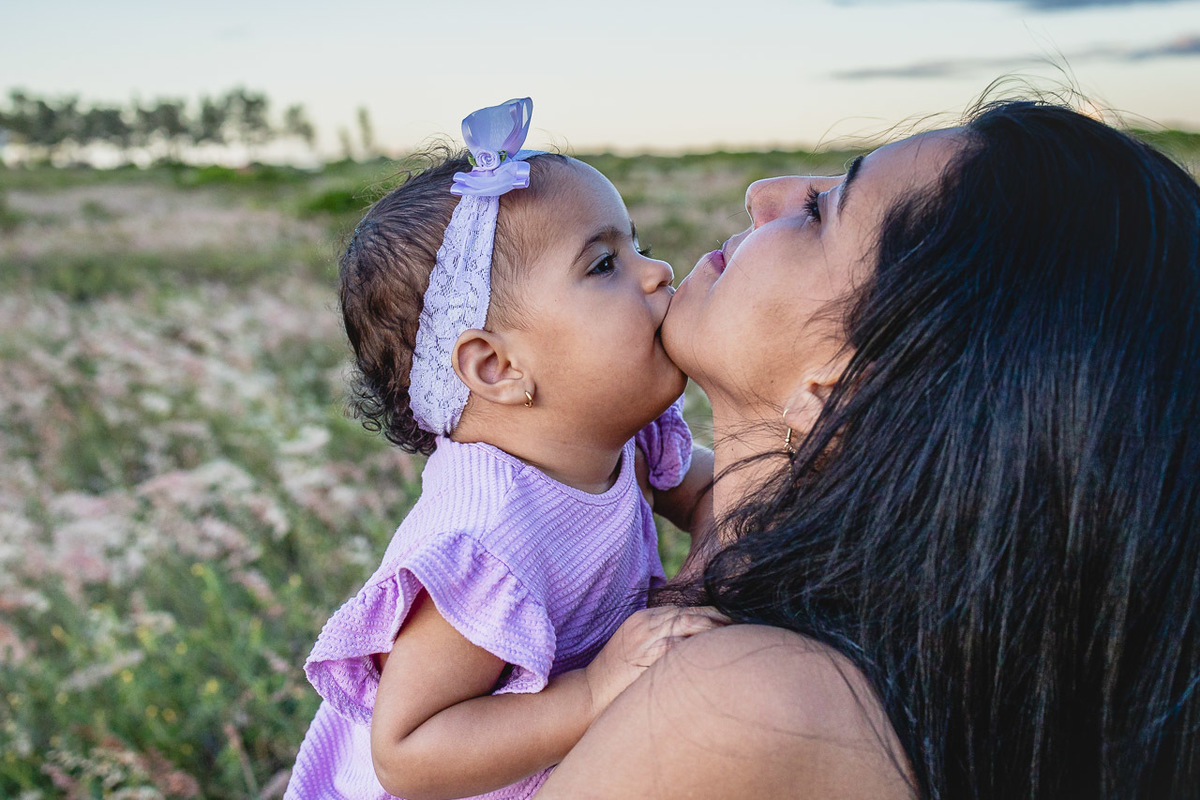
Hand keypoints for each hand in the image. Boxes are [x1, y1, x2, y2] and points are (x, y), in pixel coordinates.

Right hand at [583, 606, 728, 719]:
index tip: (731, 621)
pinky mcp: (652, 655)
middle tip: (744, 627)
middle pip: (693, 613)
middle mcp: (648, 623)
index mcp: (645, 618)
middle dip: (720, 619)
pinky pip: (684, 647)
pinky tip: (719, 655)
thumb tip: (692, 644)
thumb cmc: (616, 678)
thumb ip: (660, 639)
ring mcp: (650, 638)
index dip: (712, 614)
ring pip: (692, 625)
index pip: (686, 609)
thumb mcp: (635, 647)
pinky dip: (703, 648)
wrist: (590, 695)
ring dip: (717, 631)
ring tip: (739, 639)